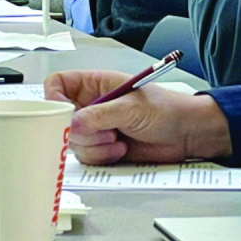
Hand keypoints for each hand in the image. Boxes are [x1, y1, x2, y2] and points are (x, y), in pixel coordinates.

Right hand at [45, 70, 231, 164]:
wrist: (186, 134)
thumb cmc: (166, 109)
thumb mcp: (131, 107)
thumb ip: (99, 115)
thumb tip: (71, 123)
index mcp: (96, 84)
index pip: (59, 84)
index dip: (54, 98)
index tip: (65, 114)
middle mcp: (92, 104)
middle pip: (62, 119)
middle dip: (82, 131)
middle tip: (105, 131)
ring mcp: (96, 127)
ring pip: (73, 141)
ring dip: (95, 146)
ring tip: (118, 139)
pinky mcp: (102, 147)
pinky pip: (86, 157)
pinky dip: (102, 157)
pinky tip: (121, 150)